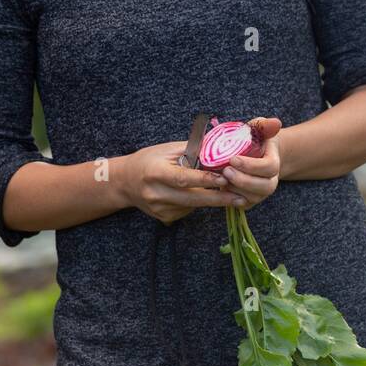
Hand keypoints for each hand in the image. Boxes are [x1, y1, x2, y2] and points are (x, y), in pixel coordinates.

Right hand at [121, 140, 239, 225]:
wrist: (125, 182)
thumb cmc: (149, 159)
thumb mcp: (167, 149)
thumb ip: (192, 150)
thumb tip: (219, 147)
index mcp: (156, 172)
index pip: (183, 178)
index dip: (205, 179)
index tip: (225, 178)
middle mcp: (156, 193)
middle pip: (192, 198)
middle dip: (218, 198)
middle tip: (240, 198)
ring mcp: (159, 209)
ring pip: (193, 205)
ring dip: (211, 199)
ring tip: (231, 193)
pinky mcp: (164, 218)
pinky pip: (188, 210)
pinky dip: (197, 202)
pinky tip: (200, 193)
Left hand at [218, 116, 281, 210]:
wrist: (253, 155)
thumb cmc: (255, 140)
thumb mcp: (258, 129)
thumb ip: (265, 126)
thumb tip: (276, 122)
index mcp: (274, 163)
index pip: (268, 168)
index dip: (251, 165)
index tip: (233, 158)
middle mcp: (270, 181)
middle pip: (263, 187)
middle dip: (243, 180)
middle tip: (225, 171)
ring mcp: (260, 193)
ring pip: (252, 197)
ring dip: (235, 189)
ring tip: (220, 178)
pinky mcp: (248, 201)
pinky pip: (241, 204)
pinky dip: (231, 198)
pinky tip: (220, 188)